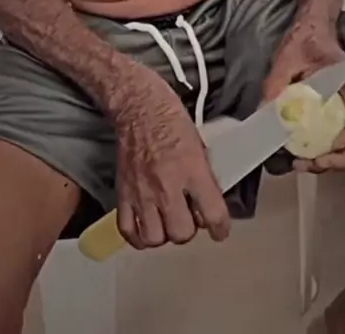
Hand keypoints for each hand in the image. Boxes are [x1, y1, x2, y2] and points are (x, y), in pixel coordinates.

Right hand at [113, 62, 229, 249]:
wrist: (138, 105)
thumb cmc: (170, 116)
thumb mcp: (200, 143)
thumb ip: (205, 175)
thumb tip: (210, 198)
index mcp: (192, 170)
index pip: (213, 214)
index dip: (221, 228)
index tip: (220, 230)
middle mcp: (167, 185)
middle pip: (182, 233)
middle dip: (189, 229)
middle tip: (189, 217)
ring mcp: (142, 191)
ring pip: (155, 237)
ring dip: (164, 234)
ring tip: (167, 222)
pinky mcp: (123, 192)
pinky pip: (128, 230)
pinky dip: (138, 236)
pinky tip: (146, 227)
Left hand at [263, 25, 344, 172]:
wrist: (311, 30)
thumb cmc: (304, 41)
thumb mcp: (287, 58)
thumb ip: (276, 83)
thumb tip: (264, 112)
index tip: (327, 149)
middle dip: (340, 159)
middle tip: (310, 164)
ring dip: (335, 160)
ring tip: (305, 165)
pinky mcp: (340, 112)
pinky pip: (342, 137)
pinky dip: (329, 152)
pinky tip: (306, 154)